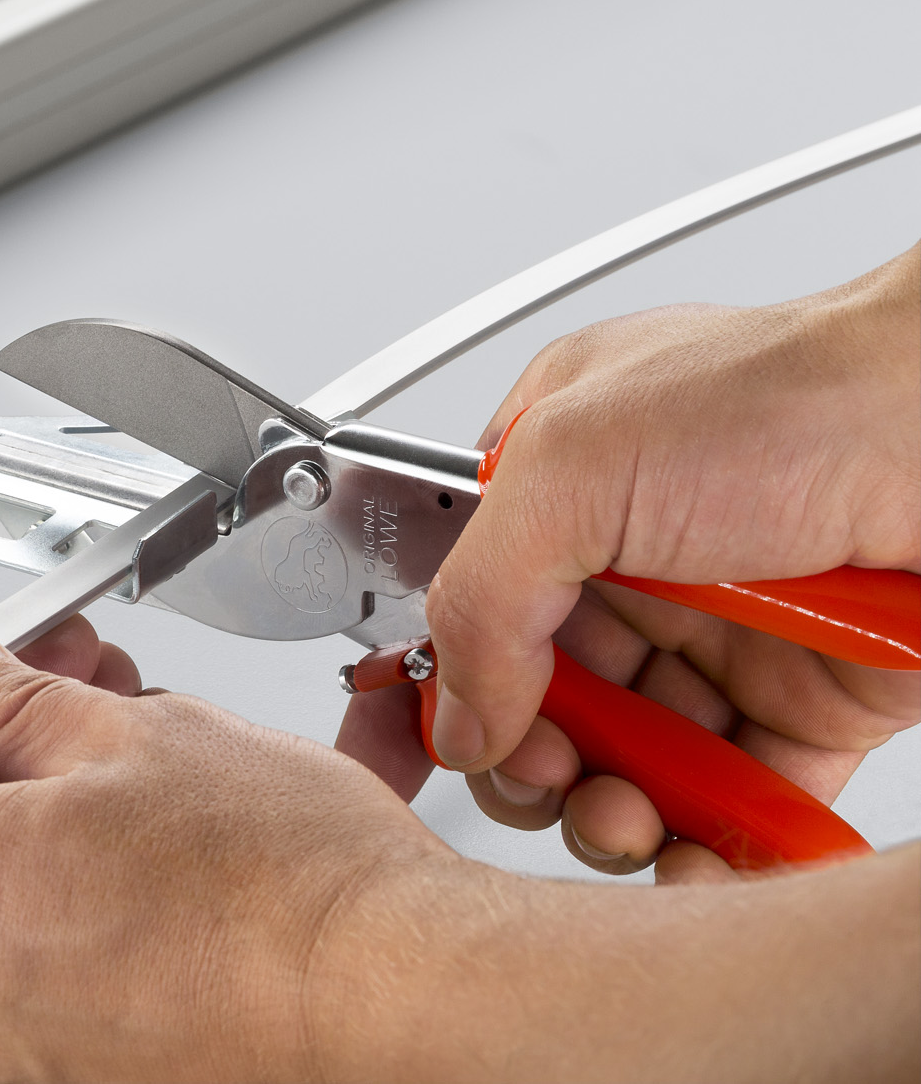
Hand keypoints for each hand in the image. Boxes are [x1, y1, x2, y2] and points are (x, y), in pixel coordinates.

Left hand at [0, 608, 920, 1080]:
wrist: (407, 1009)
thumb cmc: (294, 895)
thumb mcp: (135, 737)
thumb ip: (3, 693)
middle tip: (34, 686)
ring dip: (14, 811)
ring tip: (113, 751)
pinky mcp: (59, 1073)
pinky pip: (16, 961)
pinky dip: (53, 887)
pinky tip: (135, 836)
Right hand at [343, 244, 920, 880]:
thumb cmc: (798, 395)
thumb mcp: (574, 467)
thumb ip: (481, 592)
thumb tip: (458, 717)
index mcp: (559, 488)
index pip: (471, 609)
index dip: (452, 686)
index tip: (458, 737)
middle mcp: (632, 566)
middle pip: (541, 704)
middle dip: (530, 763)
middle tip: (547, 779)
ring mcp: (716, 638)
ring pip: (626, 764)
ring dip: (607, 815)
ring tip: (622, 820)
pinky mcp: (802, 706)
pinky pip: (731, 803)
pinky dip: (702, 849)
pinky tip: (684, 860)